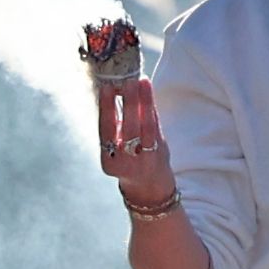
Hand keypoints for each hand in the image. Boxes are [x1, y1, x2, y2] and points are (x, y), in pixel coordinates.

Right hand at [98, 77, 175, 209]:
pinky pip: (156, 128)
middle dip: (129, 103)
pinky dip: (152, 110)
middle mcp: (127, 161)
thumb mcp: (113, 150)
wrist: (149, 188)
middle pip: (129, 128)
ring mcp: (147, 158)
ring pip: (146, 127)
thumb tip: (114, 90)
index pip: (106, 131)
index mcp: (109, 161)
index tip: (107, 87)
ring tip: (142, 82)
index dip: (106, 108)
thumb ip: (114, 126)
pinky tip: (149, 94)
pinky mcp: (161, 153)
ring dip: (145, 102)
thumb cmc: (126, 161)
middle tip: (129, 81)